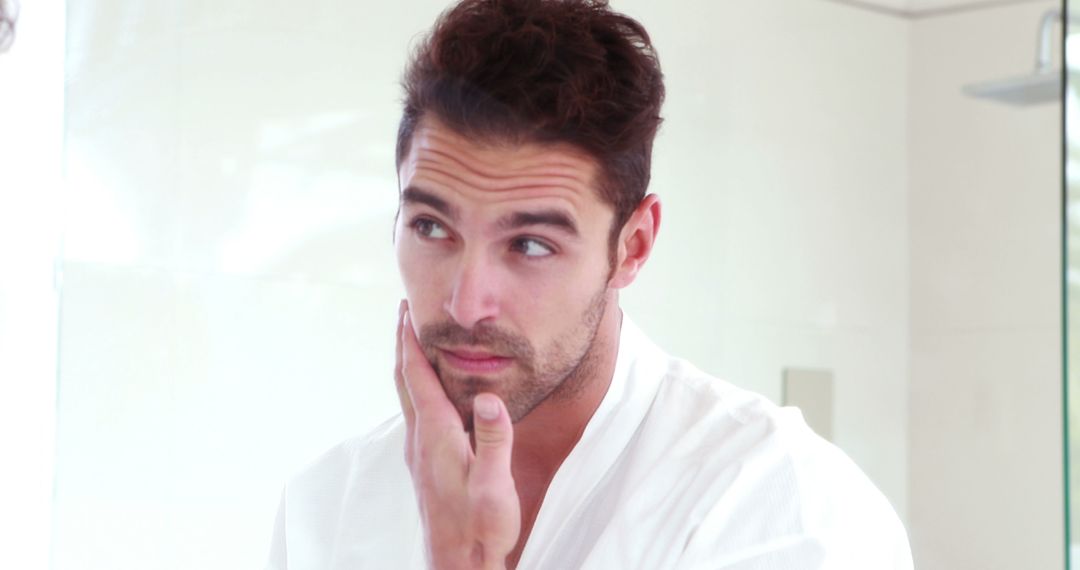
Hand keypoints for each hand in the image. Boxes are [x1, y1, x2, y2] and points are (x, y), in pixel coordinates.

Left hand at [395, 301, 521, 569]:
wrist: (459, 565)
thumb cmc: (481, 528)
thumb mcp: (495, 483)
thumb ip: (493, 439)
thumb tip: (487, 396)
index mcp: (436, 435)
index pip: (417, 376)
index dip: (410, 341)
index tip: (406, 310)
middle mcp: (421, 440)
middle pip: (405, 381)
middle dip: (403, 344)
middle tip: (405, 312)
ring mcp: (420, 454)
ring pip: (408, 398)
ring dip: (409, 365)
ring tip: (415, 342)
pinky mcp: (426, 466)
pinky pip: (417, 414)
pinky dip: (418, 389)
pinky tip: (430, 393)